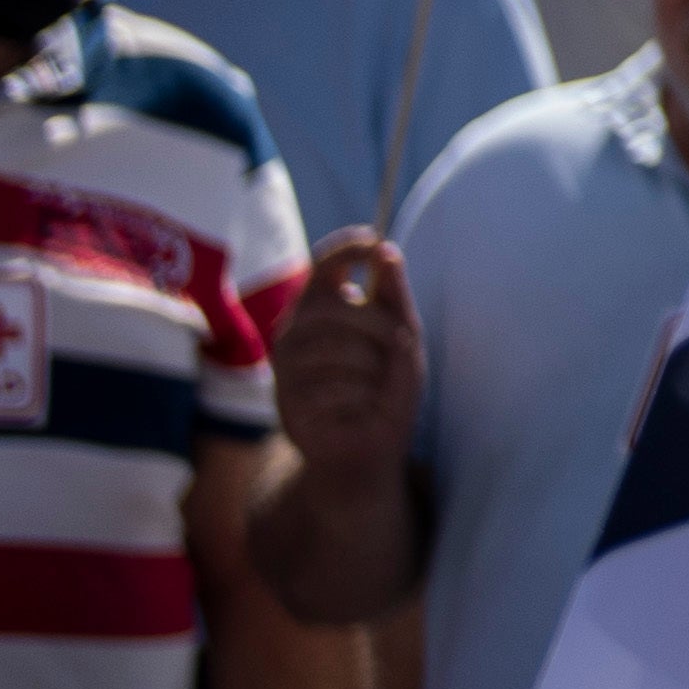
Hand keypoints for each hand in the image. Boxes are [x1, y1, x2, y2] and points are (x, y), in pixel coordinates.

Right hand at [272, 236, 421, 500]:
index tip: (373, 240)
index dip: (345, 249)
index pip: (324, 266)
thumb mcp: (403, 337)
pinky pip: (332, 389)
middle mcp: (296, 332)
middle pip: (335, 309)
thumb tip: (386, 249)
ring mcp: (286, 367)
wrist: (368, 448)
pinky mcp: (285, 402)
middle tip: (402, 343)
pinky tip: (361, 410)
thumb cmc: (386, 385)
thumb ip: (394, 296)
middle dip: (380, 326)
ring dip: (373, 369)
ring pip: (335, 351)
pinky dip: (362, 400)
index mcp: (322, 309)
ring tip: (377, 386)